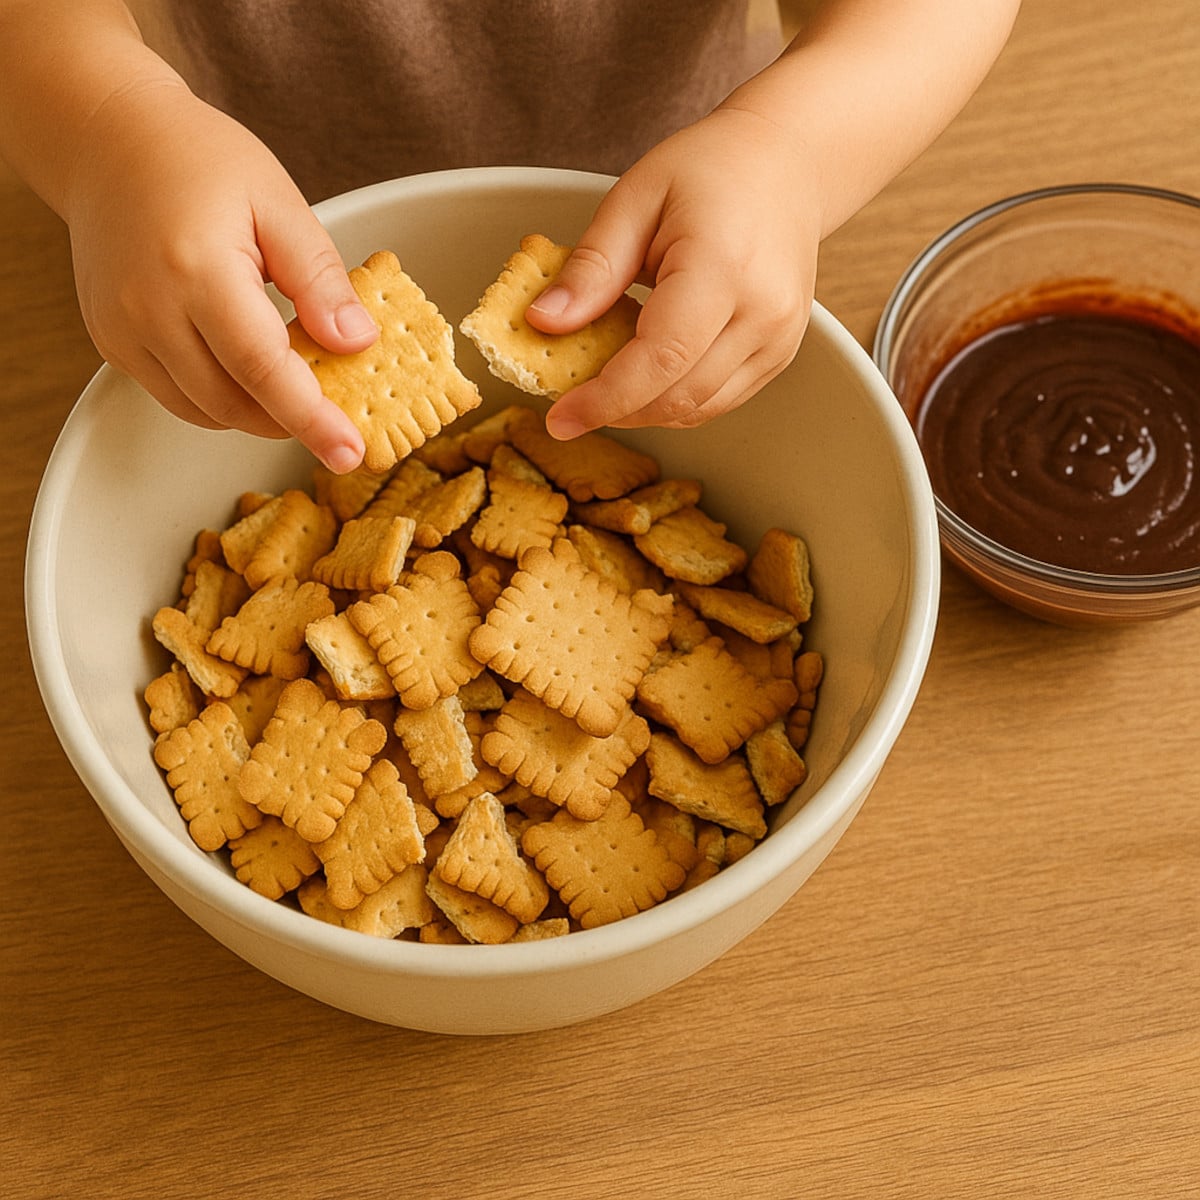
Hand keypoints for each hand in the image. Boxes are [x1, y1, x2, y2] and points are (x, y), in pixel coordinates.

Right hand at [65, 81, 376, 470]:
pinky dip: (221, 397)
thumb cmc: (199, 160)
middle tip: (338, 421)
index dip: (312, 418)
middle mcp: (148, 309)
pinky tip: (251, 371)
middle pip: (233, 403)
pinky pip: (177, 396)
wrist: (110, 142)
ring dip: (258, 413)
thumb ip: (320, 279)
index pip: (264, 369)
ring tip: (298, 387)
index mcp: (197, 269)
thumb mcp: (280, 204)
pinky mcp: (111, 342)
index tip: (349, 452)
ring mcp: (121, 330)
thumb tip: (357, 342)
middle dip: (290, 422)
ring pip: (204, 410)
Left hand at [524, 106, 821, 438]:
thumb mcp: (634, 199)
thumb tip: (543, 322)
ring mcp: (778, 338)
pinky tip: (645, 375)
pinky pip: (718, 400)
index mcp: (722, 266)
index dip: (606, 398)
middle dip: (617, 411)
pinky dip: (674, 400)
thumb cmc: (709, 170)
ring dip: (643, 411)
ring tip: (604, 387)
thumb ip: (592, 267)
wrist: (786, 165)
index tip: (560, 419)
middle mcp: (763, 311)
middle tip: (569, 406)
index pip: (661, 358)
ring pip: (698, 408)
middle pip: (679, 395)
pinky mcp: (779, 354)